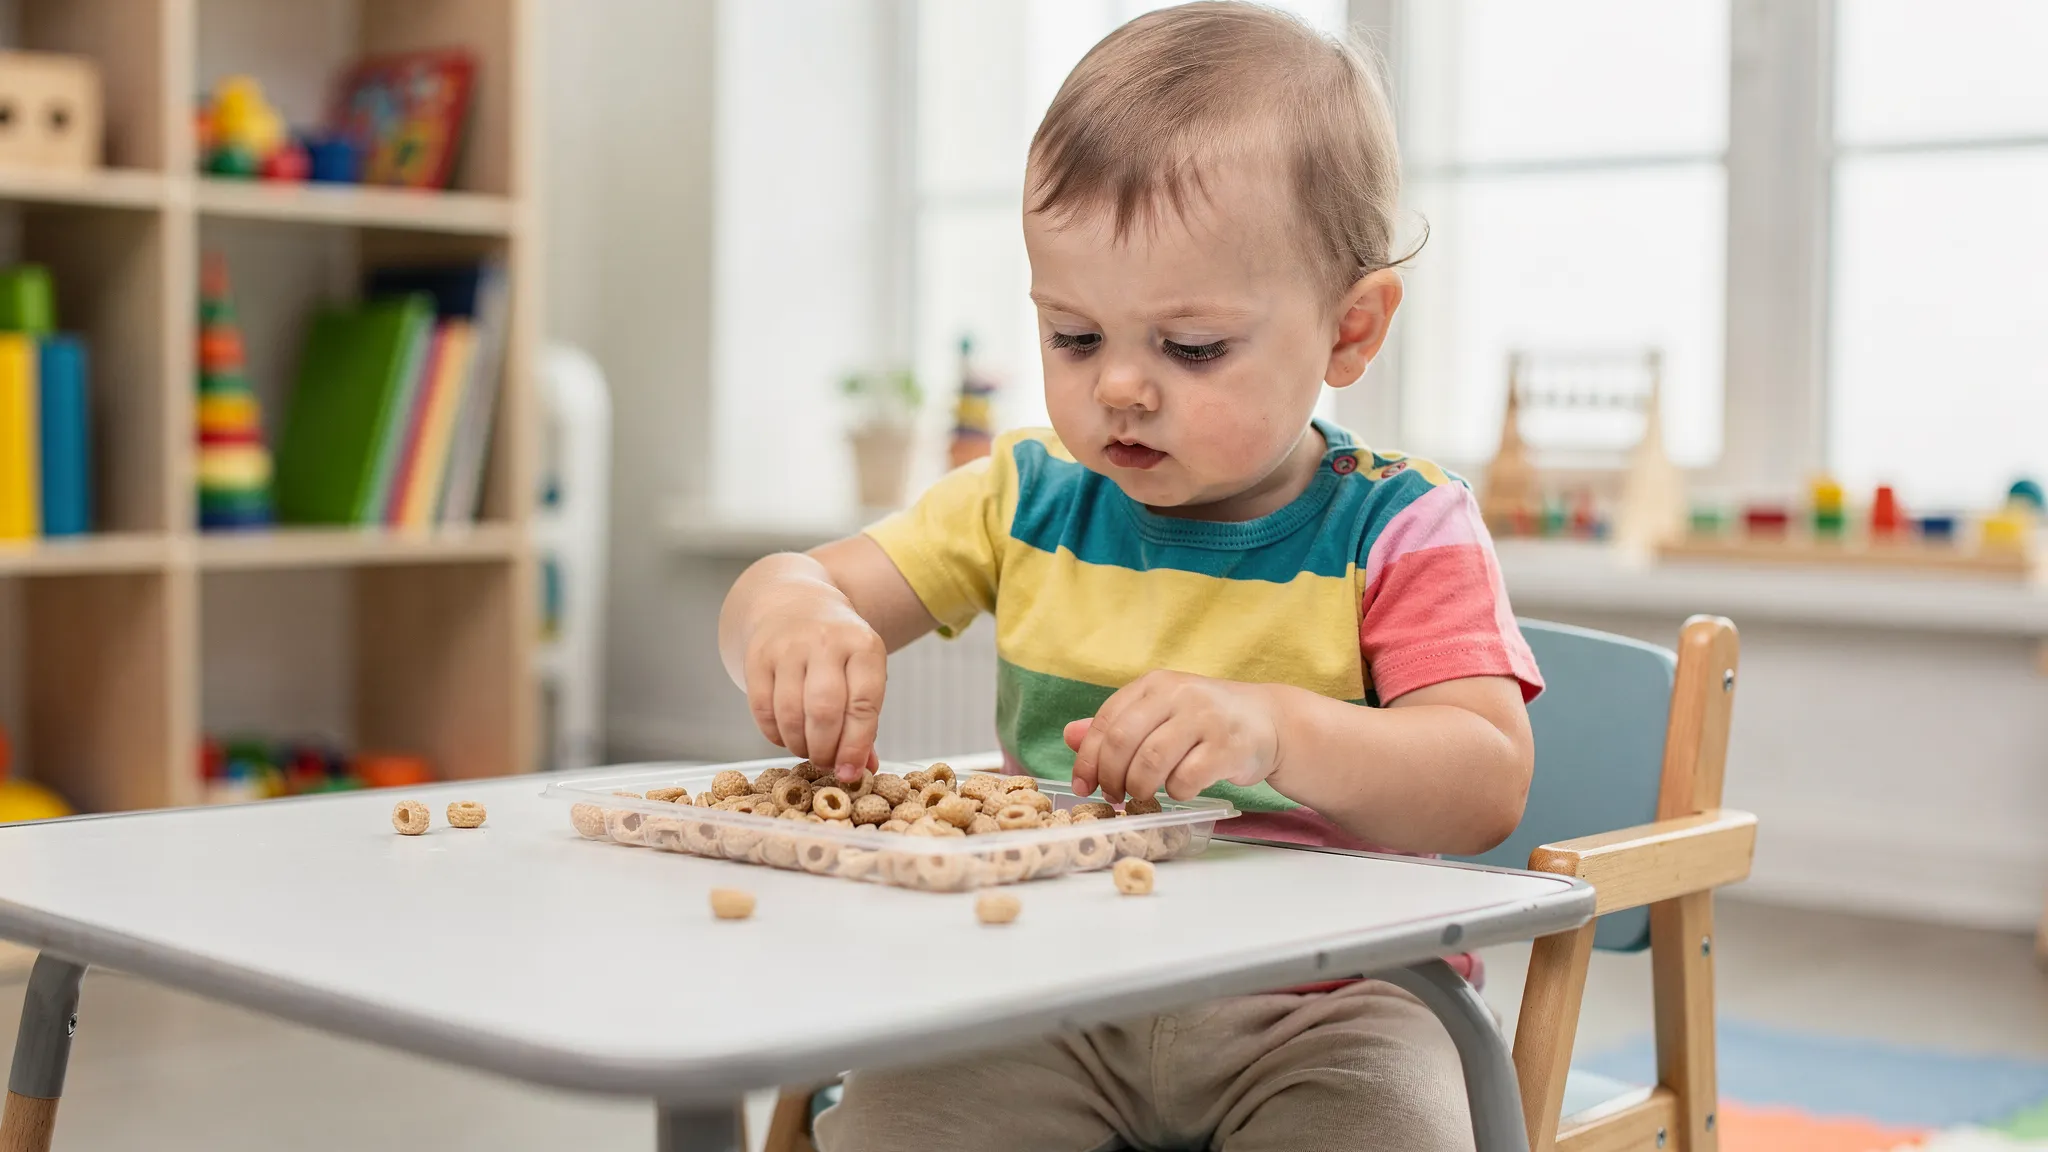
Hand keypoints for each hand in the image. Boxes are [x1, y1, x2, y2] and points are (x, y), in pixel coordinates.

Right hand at [743, 589, 885, 781]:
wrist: (795, 604)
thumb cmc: (837, 649)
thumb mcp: (862, 672)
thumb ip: (865, 721)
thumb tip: (863, 770)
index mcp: (863, 645)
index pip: (864, 703)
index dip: (856, 745)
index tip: (850, 773)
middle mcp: (826, 641)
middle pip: (824, 711)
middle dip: (825, 749)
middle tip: (826, 763)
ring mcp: (788, 646)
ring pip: (791, 713)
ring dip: (799, 745)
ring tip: (807, 750)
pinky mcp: (757, 656)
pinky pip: (762, 709)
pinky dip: (774, 734)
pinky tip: (785, 736)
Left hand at [1063, 671, 1280, 802]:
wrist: (1270, 721)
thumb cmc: (1206, 720)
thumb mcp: (1161, 712)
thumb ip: (1118, 723)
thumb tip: (1070, 735)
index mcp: (1156, 684)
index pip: (1107, 721)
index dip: (1087, 758)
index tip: (1082, 785)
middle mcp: (1179, 695)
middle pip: (1123, 742)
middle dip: (1111, 777)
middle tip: (1114, 795)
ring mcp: (1205, 719)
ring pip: (1151, 763)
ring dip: (1139, 788)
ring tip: (1143, 796)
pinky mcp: (1227, 747)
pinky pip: (1186, 779)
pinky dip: (1176, 792)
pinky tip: (1182, 789)